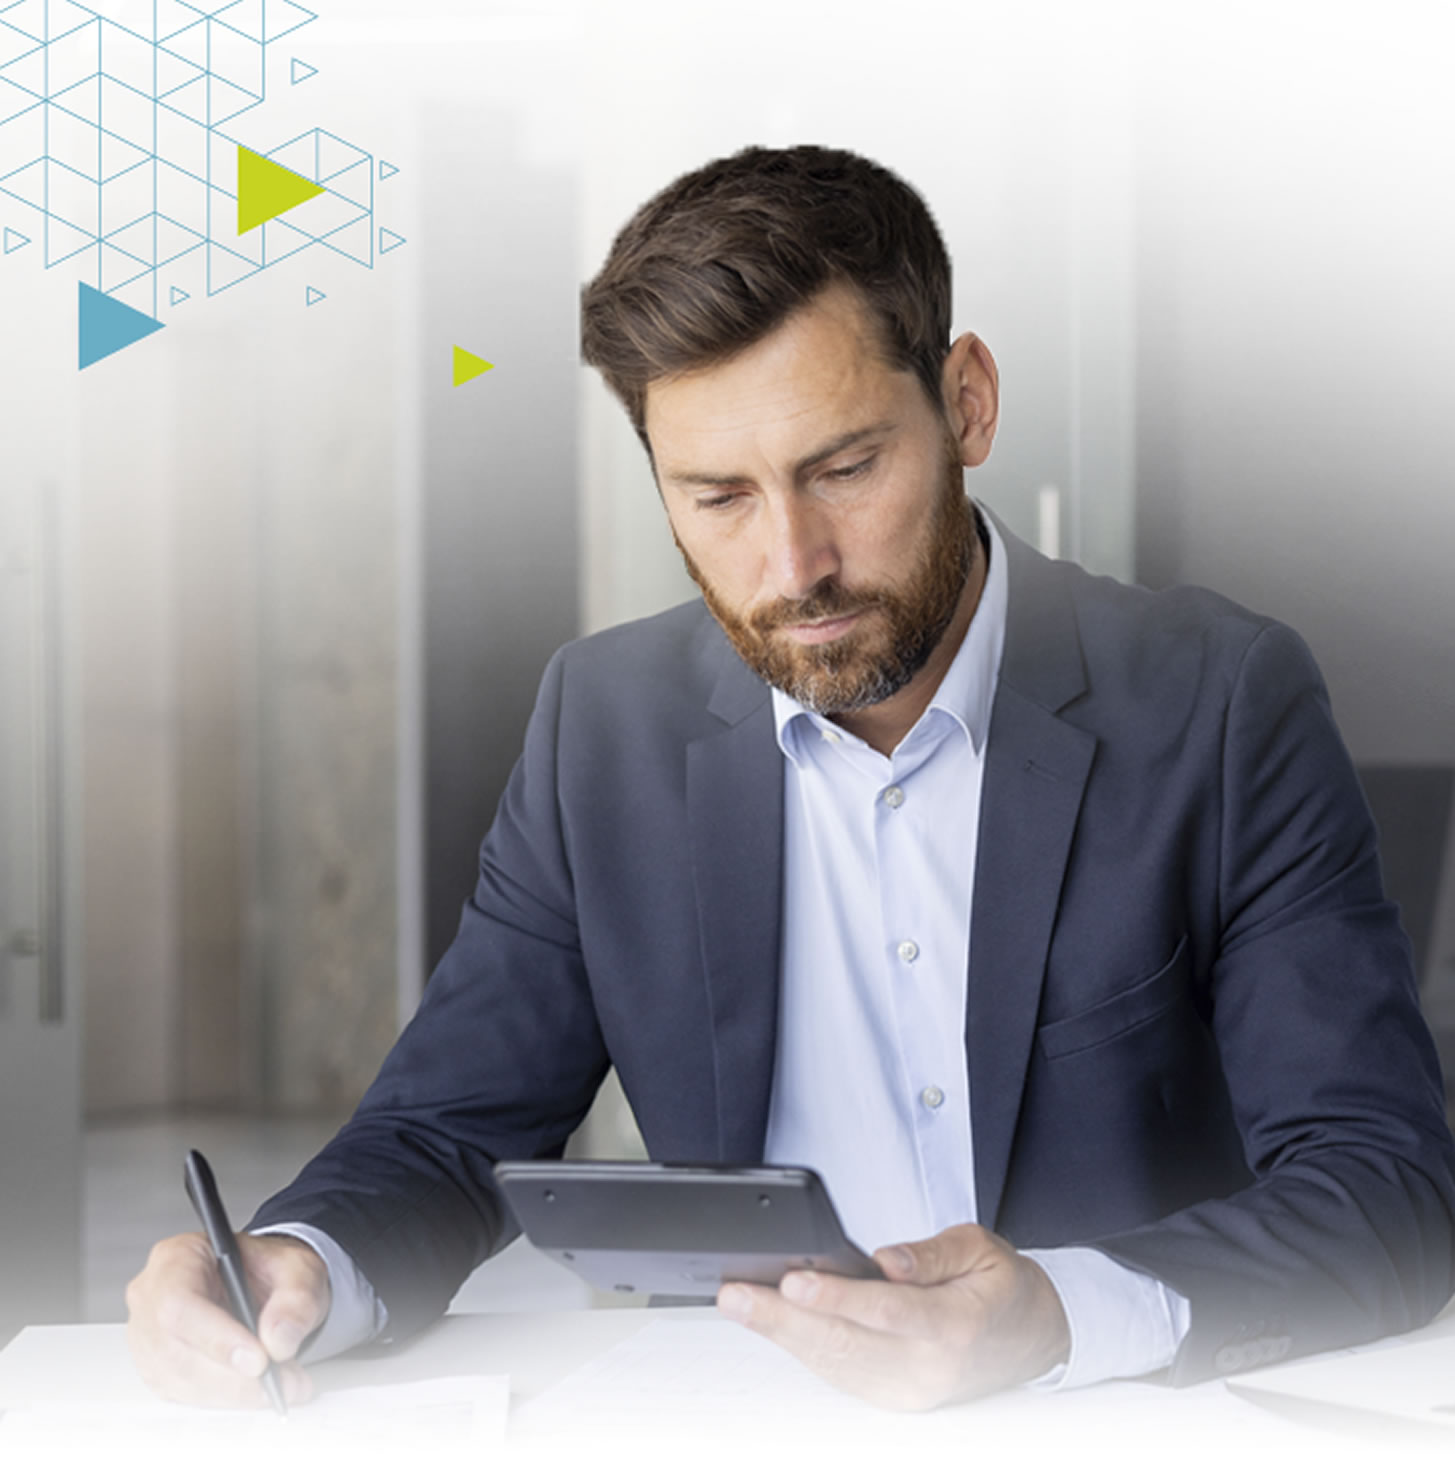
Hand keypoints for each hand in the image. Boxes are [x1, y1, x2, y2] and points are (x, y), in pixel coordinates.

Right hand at [126, 1231, 330, 1406]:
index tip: (258, 1360)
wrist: (265, 1285)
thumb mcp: (298, 1268)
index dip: (216, 1337)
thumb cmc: (269, 1269)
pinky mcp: (160, 1369)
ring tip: (285, 1386)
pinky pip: (187, 1396)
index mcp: (177, 1257)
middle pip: (176, 1350)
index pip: (179, 1303)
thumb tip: (278, 1339)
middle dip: (235, 1376)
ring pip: (181, 1380)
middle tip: (284, 1382)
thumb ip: (295, 1298)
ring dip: (236, 1394)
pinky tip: (260, 1391)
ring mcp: (149, 1337)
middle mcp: (153, 1297)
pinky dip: (228, 1400)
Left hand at [715, 1222, 1069, 1409]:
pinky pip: (840, 1374)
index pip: (888, 1311)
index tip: (794, 1282)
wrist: (1032, 1341)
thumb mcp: (981, 1249)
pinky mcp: (894, 1399)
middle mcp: (928, 1368)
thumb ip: (931, 1254)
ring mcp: (909, 1391)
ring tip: (739, 1304)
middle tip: (736, 1295)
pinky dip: (802, 1348)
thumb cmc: (1002, 1288)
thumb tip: (885, 1259)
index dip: (838, 1298)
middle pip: (846, 1345)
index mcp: (956, 1325)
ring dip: (781, 1335)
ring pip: (835, 1364)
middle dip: (783, 1319)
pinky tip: (771, 1324)